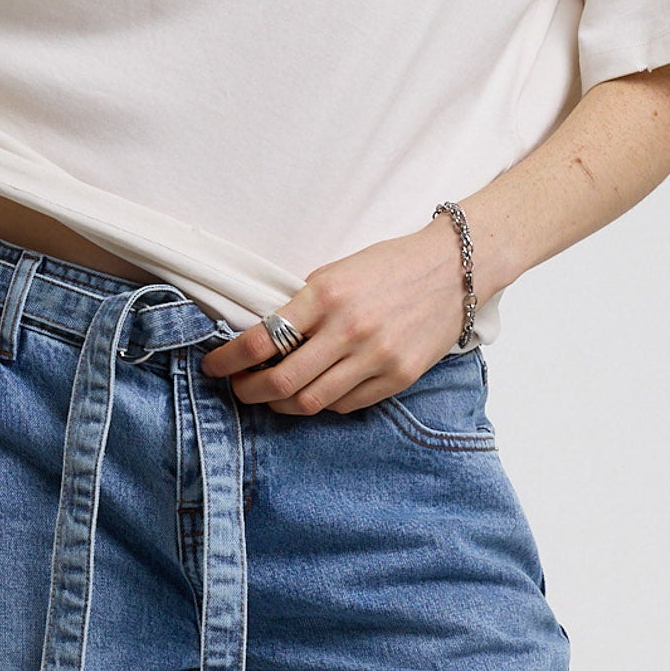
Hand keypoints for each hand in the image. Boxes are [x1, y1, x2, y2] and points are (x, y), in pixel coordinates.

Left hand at [201, 215, 467, 414]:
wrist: (455, 269)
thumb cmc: (391, 265)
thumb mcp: (336, 272)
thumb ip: (302, 306)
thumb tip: (262, 339)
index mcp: (325, 295)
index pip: (261, 340)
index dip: (228, 361)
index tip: (214, 367)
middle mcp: (349, 330)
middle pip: (281, 382)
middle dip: (248, 391)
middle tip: (238, 388)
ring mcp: (376, 357)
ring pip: (311, 402)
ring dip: (281, 405)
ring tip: (271, 395)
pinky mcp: (397, 377)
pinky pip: (346, 404)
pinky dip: (322, 402)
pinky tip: (314, 390)